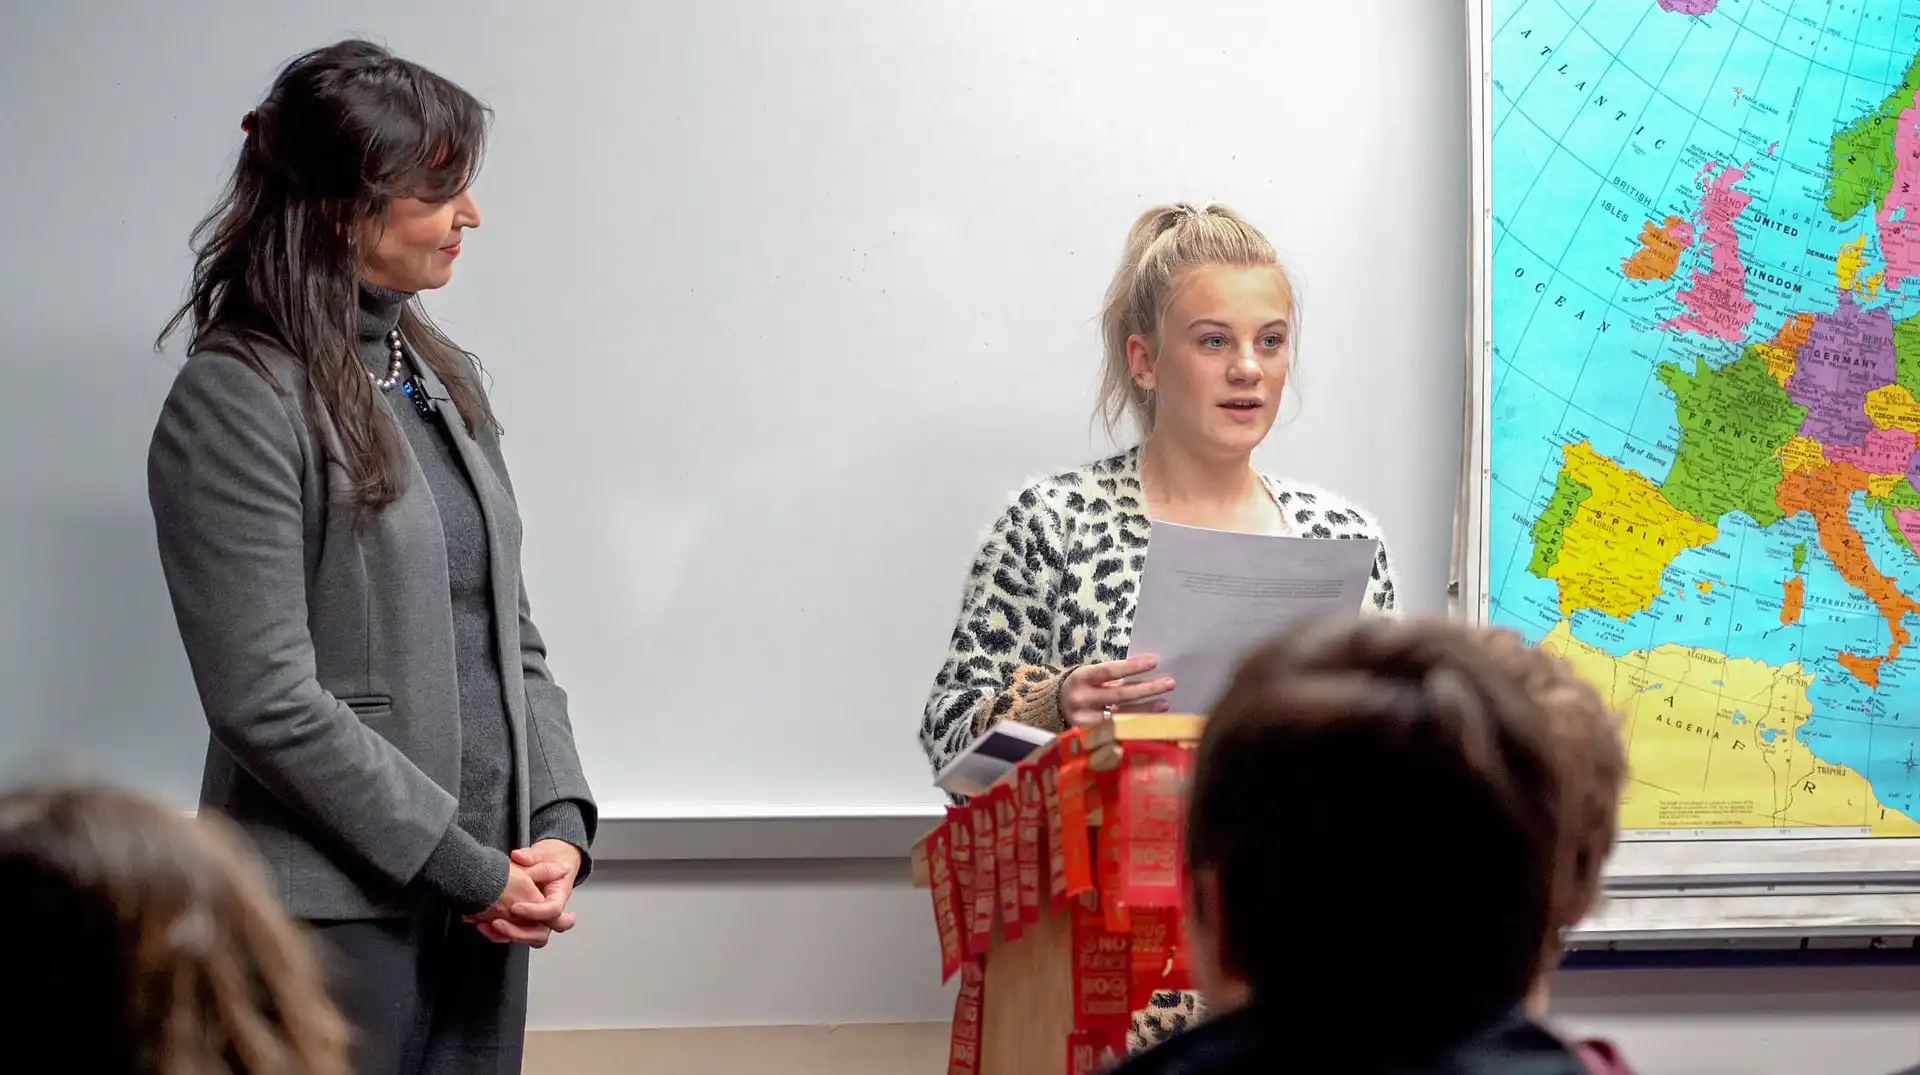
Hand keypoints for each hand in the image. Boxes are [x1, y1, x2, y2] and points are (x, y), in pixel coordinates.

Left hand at [465, 839, 581, 945]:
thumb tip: (519, 856)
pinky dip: (497, 934)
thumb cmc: (552, 859)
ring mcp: (538, 920)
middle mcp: (550, 913)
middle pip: (541, 934)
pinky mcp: (525, 923)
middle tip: (498, 922)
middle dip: (519, 932)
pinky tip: (482, 924)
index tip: (514, 907)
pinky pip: (514, 936)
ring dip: (506, 935)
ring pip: (527, 939)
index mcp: (558, 896)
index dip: (534, 912)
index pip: (552, 911)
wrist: (557, 860)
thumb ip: (531, 856)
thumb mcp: (544, 853)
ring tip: (486, 925)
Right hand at [1058, 656, 1174, 727]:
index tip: (1155, 661)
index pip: (1111, 670)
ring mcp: (1085, 720)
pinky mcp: (1089, 737)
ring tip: (1165, 703)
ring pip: (1121, 715)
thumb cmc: (1080, 687)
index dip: (1133, 666)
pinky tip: (1150, 720)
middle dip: (1147, 689)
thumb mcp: (1090, 676)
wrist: (1052, 708)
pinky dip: (1135, 724)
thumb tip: (1147, 674)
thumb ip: (1113, 678)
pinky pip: (1117, 730)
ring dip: (1146, 709)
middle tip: (1170, 683)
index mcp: (1081, 678)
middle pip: (1120, 695)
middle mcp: (1081, 699)